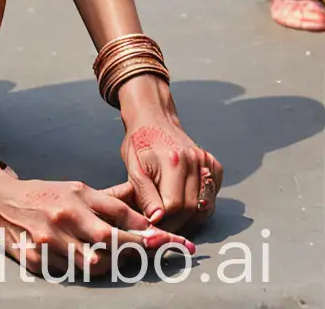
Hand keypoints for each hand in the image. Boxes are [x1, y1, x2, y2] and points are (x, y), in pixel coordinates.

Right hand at [0, 160, 194, 279]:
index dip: (150, 230)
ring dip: (112, 266)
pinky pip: (70, 274)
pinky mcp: (36, 261)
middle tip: (165, 252)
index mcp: (78, 197)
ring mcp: (50, 242)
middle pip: (113, 242)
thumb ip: (109, 203)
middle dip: (140, 249)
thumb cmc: (45, 194)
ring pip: (95, 265)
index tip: (176, 242)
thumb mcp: (77, 190)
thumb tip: (145, 215)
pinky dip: (82, 272)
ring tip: (120, 260)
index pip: (122, 215)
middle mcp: (65, 218)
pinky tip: (86, 264)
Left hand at [117, 78, 222, 232]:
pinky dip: (203, 205)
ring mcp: (205, 161)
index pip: (173, 205)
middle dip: (176, 223)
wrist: (153, 117)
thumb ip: (144, 193)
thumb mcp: (133, 167)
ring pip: (205, 205)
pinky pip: (213, 194)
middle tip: (162, 229)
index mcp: (171, 160)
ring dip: (191, 219)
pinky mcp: (213, 163)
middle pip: (191, 208)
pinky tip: (187, 204)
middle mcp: (193, 160)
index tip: (152, 227)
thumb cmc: (139, 143)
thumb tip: (156, 219)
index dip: (162, 221)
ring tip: (173, 221)